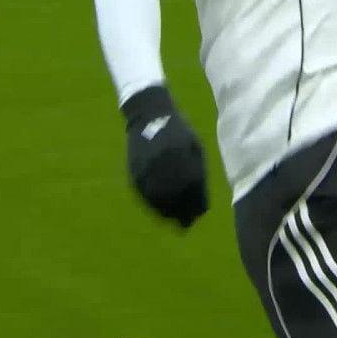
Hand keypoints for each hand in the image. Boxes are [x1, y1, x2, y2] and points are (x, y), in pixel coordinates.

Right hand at [122, 86, 208, 227]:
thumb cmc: (179, 132)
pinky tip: (159, 208)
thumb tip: (201, 206)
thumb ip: (199, 175)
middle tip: (187, 223)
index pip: (193, 191)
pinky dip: (152, 205)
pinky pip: (143, 194)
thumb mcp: (194, 148)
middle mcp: (165, 164)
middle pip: (175, 199)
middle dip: (182, 213)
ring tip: (173, 218)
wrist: (149, 114)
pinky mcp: (134, 170)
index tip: (200, 213)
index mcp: (184, 157)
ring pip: (158, 200)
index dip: (197, 206)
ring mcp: (148, 168)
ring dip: (166, 213)